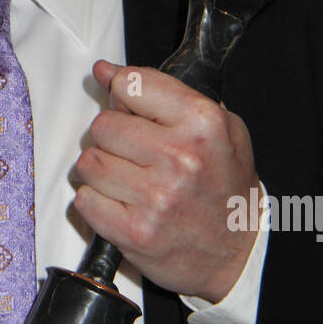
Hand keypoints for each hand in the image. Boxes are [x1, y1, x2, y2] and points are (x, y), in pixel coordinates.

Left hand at [71, 61, 258, 302]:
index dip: (122, 95)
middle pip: (103, 126)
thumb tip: (105, 71)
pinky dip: (96, 201)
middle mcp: (179, 158)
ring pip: (89, 163)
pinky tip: (121, 203)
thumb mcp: (216, 125)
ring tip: (127, 179)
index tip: (127, 106)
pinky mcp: (135, 233)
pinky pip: (85, 201)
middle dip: (110, 136)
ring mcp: (156, 198)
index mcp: (202, 122)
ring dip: (101, 170)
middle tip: (132, 152)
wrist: (237, 252)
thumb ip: (160, 91)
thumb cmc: (224, 185)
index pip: (130, 85)